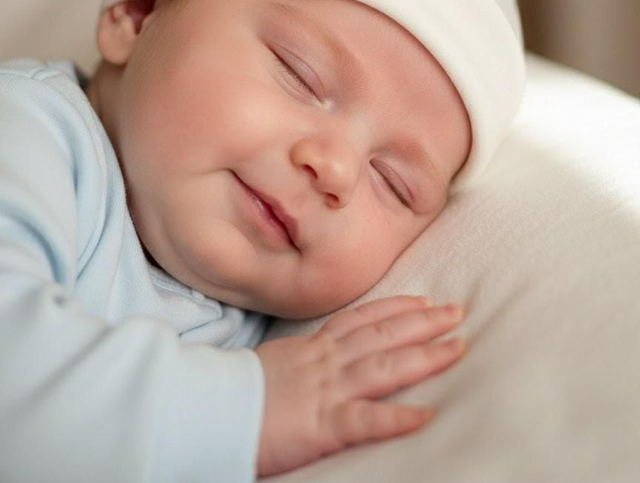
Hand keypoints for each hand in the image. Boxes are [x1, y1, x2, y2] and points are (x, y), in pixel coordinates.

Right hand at [255, 295, 465, 476]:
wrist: (211, 409)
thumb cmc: (238, 391)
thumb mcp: (277, 362)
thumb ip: (304, 358)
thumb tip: (319, 359)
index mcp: (314, 347)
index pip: (362, 320)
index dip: (396, 309)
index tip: (424, 301)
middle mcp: (326, 361)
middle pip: (383, 334)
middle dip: (423, 322)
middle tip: (458, 312)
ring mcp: (327, 390)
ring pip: (384, 366)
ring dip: (424, 356)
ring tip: (459, 348)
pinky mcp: (322, 425)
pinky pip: (366, 421)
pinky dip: (398, 418)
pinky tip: (428, 416)